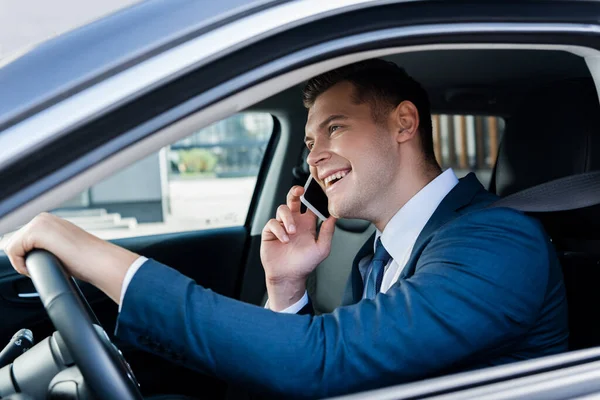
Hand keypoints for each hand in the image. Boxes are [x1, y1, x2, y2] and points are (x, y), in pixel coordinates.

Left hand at [3, 213, 138, 303]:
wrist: (100, 261)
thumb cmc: (88, 260)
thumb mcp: (64, 249)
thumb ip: (49, 247)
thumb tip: (38, 257)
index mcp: (49, 221)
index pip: (23, 240)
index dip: (27, 257)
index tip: (45, 264)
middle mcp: (43, 218)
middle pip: (15, 243)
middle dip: (25, 259)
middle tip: (47, 267)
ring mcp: (39, 222)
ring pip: (12, 247)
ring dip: (23, 261)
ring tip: (45, 267)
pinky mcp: (36, 231)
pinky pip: (13, 251)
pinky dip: (20, 264)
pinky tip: (38, 268)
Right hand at [261, 186, 335, 309]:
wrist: (289, 277)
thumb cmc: (305, 264)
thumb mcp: (321, 248)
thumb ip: (327, 231)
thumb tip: (334, 216)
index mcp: (307, 224)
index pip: (310, 205)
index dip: (312, 196)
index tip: (316, 191)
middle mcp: (294, 222)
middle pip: (293, 199)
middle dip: (295, 192)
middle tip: (299, 190)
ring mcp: (282, 226)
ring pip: (282, 209)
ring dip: (288, 218)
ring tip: (292, 231)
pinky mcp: (270, 232)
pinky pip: (272, 222)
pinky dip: (278, 229)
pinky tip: (284, 240)